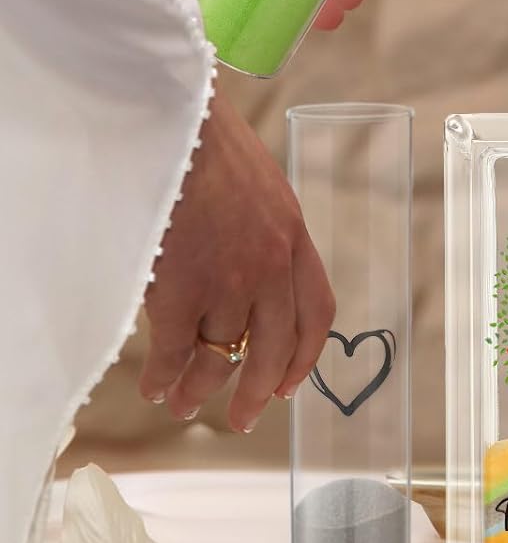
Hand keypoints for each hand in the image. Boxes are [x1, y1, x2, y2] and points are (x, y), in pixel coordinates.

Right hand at [140, 95, 335, 432]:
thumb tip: (250, 278)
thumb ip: (265, 235)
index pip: (318, 311)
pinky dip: (163, 376)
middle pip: (275, 348)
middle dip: (258, 390)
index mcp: (295, 237)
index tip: (290, 384)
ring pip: (220, 357)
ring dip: (200, 388)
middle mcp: (271, 265)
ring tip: (185, 403)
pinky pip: (175, 352)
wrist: (179, 125)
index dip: (305, 355)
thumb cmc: (212, 148)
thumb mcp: (262, 190)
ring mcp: (229, 280)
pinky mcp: (183, 289)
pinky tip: (155, 385)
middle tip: (244, 417)